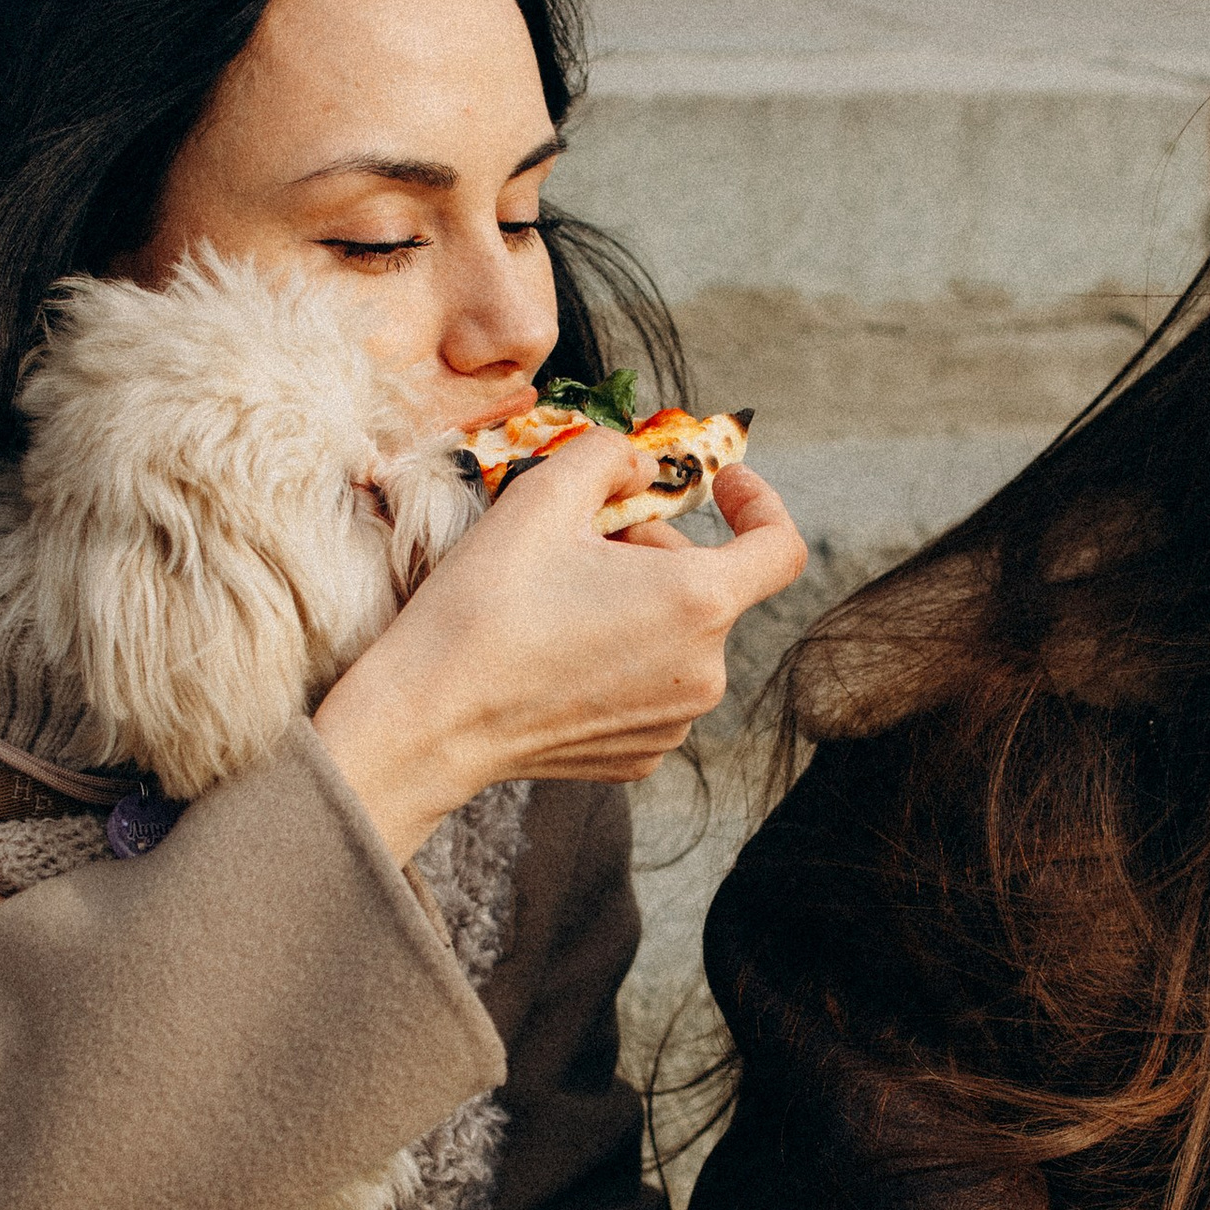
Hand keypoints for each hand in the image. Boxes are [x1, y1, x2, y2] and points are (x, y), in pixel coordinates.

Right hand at [313, 434, 808, 863]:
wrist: (428, 720)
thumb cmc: (483, 608)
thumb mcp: (542, 494)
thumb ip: (609, 455)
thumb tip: (641, 468)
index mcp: (698, 602)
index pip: (781, 548)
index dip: (759, 504)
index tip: (721, 486)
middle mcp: (703, 670)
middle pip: (712, 587)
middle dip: (659, 550)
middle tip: (586, 539)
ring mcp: (675, 722)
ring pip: (680, 637)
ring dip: (640, 604)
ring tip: (565, 598)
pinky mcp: (641, 755)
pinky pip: (652, 686)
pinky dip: (622, 658)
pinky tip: (559, 653)